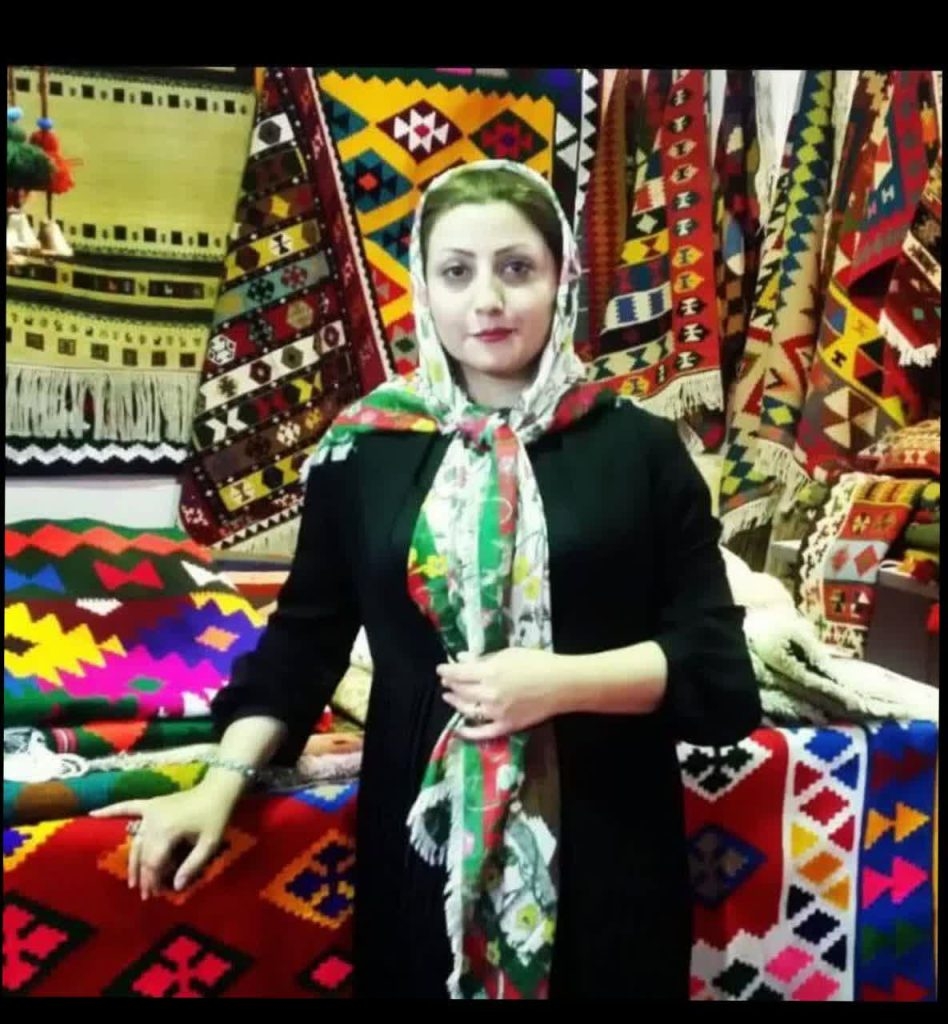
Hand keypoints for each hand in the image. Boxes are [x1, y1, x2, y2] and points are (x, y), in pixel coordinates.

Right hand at [90, 787, 232, 899]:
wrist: (218, 789)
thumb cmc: (216, 816)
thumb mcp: (209, 844)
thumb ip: (192, 866)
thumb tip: (175, 887)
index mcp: (166, 832)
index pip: (153, 863)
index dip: (152, 881)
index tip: (152, 895)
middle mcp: (153, 822)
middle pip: (143, 854)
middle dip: (143, 875)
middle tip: (144, 893)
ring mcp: (150, 811)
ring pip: (136, 841)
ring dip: (133, 860)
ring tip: (133, 880)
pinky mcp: (151, 803)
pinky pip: (128, 806)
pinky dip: (111, 810)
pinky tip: (93, 813)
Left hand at [437, 647, 569, 739]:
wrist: (563, 685)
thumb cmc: (538, 663)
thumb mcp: (509, 654)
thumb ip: (483, 657)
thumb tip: (461, 658)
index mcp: (489, 672)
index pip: (458, 673)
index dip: (446, 671)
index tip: (440, 668)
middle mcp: (489, 694)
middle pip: (461, 690)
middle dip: (450, 685)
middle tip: (446, 681)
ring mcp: (496, 713)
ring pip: (468, 709)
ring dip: (456, 703)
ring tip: (450, 697)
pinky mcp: (506, 726)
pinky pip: (482, 732)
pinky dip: (469, 732)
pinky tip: (459, 728)